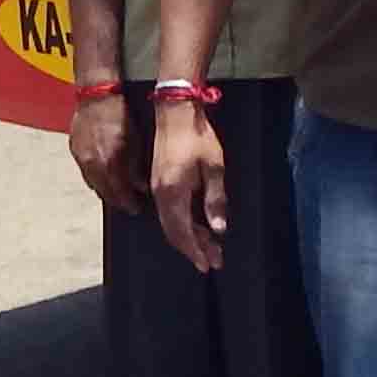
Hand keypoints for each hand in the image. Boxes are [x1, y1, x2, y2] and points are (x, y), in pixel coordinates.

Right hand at [68, 88, 141, 211]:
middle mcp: (92, 163)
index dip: (129, 203)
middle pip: (104, 193)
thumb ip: (136, 165)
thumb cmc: (117, 111)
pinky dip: (96, 177)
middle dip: (117, 200)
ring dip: (106, 190)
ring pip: (93, 184)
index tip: (136, 208)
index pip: (118, 193)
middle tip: (128, 204)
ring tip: (117, 192)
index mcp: (108, 161)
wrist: (95, 94)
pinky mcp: (75, 150)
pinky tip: (103, 176)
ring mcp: (81, 157)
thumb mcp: (135, 139)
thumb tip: (141, 185)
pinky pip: (86, 172)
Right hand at [151, 100, 227, 273]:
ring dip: (189, 237)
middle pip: (174, 232)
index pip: (182, 232)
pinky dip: (183, 224)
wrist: (175, 112)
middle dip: (193, 249)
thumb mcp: (214, 168)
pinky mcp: (159, 181)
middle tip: (213, 260)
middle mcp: (161, 194)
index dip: (195, 251)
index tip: (208, 264)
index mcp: (173, 193)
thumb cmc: (198, 137)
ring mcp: (158, 188)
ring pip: (171, 223)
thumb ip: (215, 200)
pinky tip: (196, 226)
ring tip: (209, 248)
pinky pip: (169, 212)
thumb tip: (218, 229)